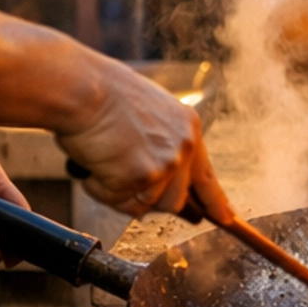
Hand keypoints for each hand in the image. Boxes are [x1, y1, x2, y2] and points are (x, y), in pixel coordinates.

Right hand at [56, 60, 209, 216]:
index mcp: (188, 127)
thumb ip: (161, 144)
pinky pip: (117, 200)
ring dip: (118, 192)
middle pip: (173, 202)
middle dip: (145, 197)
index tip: (226, 219)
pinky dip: (98, 187)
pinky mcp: (144, 176)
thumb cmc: (101, 95)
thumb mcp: (147, 114)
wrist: (81, 87)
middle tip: (119, 174)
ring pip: (144, 206)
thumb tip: (158, 178)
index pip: (206, 176)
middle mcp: (184, 146)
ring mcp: (166, 163)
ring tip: (103, 158)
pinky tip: (94, 159)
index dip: (216, 204)